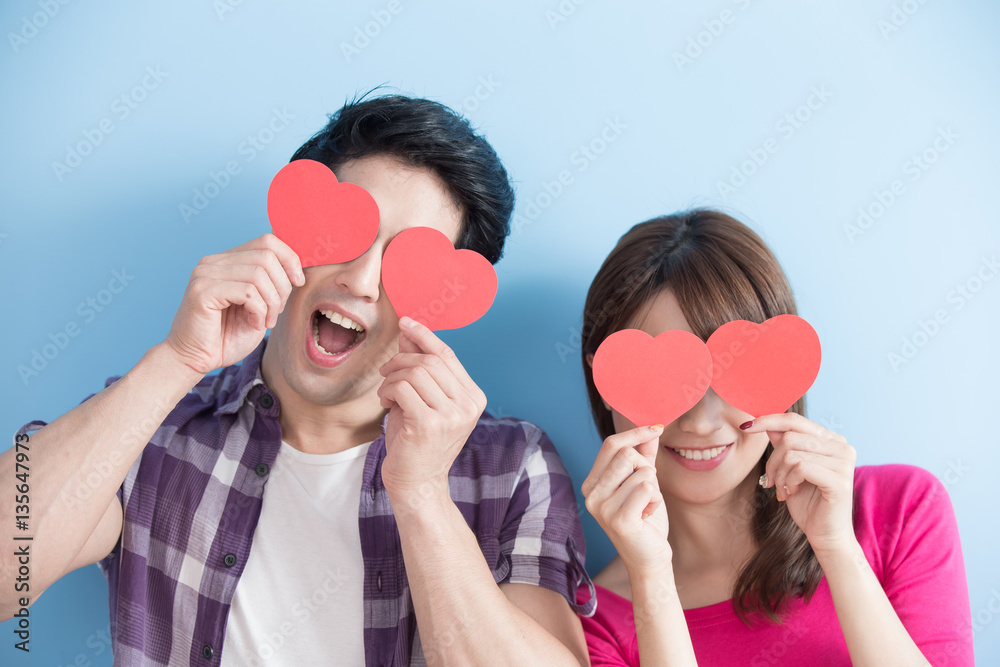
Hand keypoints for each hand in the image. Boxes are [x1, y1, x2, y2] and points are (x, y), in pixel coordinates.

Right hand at [164, 233, 303, 375]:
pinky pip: (247, 292)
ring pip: (259, 274)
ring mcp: (205, 273)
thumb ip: (271, 284)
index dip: (290, 259)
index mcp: (227, 261)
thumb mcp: (258, 306)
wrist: (194, 360)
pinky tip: (253, 323)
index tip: (298, 282)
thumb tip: (297, 269)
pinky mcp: (202, 290)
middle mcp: (214, 261)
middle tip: (276, 312)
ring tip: (265, 321)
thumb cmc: (226, 336)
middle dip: (282, 286)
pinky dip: (258, 310)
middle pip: (266, 256)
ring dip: (271, 302)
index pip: (267, 241)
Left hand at [377, 317, 486, 502]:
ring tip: (386, 394)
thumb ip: (420, 368)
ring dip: (392, 377)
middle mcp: (468, 406)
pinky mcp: (429, 424)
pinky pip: (402, 388)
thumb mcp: (422, 400)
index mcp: (473, 398)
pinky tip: (386, 403)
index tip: (406, 323)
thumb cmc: (417, 442)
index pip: (448, 356)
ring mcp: (451, 416)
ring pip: (415, 372)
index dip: (425, 336)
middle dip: (401, 360)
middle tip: (386, 372)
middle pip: (430, 361)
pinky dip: (388, 390)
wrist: (417, 484)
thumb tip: (410, 332)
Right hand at [581, 425, 671, 574]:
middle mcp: (591, 494)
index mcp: (592, 483)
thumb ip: (644, 455)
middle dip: (646, 466)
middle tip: (647, 489)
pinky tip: (648, 514)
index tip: (657, 428)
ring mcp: (602, 508)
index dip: (635, 433)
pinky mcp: (619, 520)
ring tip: (646, 505)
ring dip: (653, 487)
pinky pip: (647, 489)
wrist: (648, 558)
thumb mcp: (643, 482)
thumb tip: (651, 429)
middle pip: (626, 454)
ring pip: (641, 471)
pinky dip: (656, 499)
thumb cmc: (645, 519)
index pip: (611, 444)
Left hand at [744, 413, 857, 554]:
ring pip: (791, 453)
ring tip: (783, 488)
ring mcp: (844, 463)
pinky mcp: (840, 480)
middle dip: (772, 460)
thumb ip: (784, 445)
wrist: (825, 535)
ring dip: (779, 474)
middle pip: (789, 437)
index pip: (795, 420)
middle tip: (771, 480)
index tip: (747, 426)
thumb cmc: (808, 502)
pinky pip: (800, 467)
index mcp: (832, 440)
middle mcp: (842, 447)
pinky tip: (791, 492)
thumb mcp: (790, 469)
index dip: (768, 420)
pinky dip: (788, 481)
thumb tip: (768, 422)